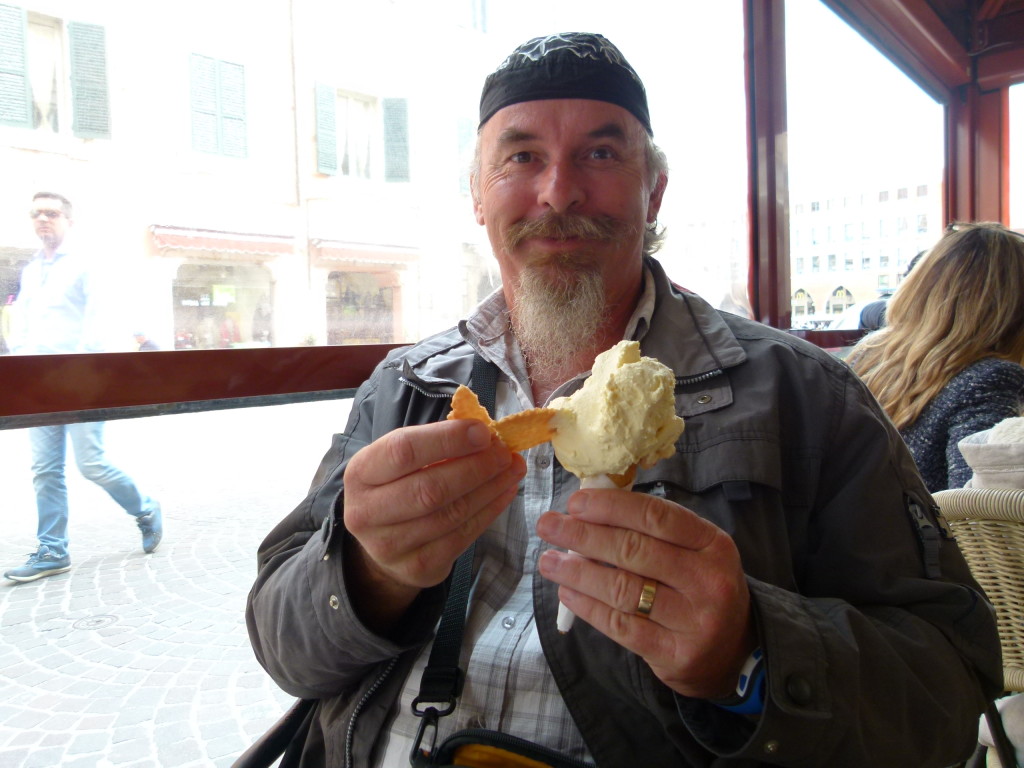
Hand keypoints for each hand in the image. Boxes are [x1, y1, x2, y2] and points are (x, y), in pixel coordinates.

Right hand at [343, 419, 526, 627]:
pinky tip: (505, 492)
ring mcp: (390, 545)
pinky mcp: (417, 568)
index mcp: (360, 473)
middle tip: (504, 452)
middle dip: (475, 467)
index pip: (403, 451)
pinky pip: (462, 537)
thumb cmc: (396, 487)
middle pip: (430, 488)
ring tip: (512, 468)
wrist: (381, 543)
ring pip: (451, 514)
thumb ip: (433, 444)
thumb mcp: (399, 461)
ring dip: (489, 488)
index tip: (483, 431)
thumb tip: (484, 432)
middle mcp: (367, 512)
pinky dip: (490, 511)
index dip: (447, 440)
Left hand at [536, 490, 754, 698]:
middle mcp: (707, 580)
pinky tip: (567, 594)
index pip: (657, 517)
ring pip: (623, 590)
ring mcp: (694, 620)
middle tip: (549, 526)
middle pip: (634, 551)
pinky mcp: (675, 654)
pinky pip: (622, 626)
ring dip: (578, 573)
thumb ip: (653, 531)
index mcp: (712, 544)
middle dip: (583, 536)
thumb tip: (589, 510)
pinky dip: (589, 608)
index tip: (575, 503)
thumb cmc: (700, 587)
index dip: (612, 507)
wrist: (734, 651)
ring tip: (548, 562)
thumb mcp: (694, 551)